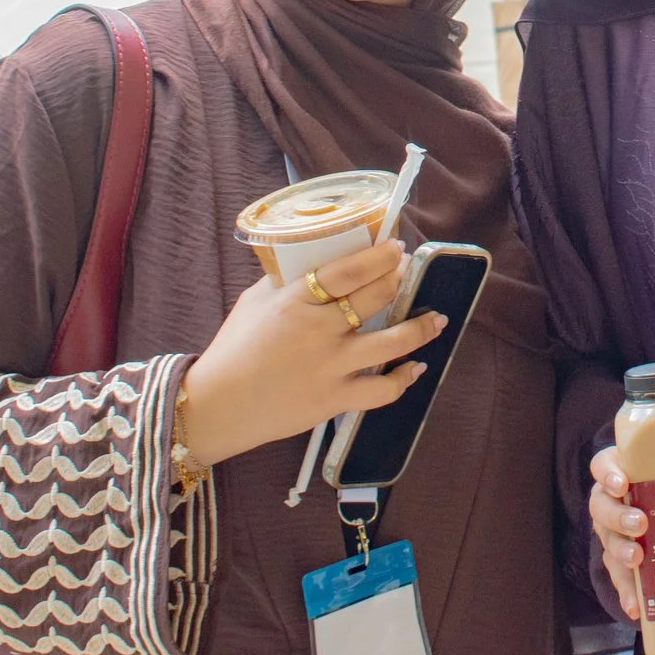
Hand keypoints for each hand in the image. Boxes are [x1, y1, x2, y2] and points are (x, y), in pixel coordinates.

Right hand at [176, 239, 444, 467]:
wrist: (217, 407)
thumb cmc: (232, 350)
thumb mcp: (253, 303)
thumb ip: (284, 283)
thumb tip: (312, 262)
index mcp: (295, 301)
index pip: (348, 270)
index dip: (379, 256)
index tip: (396, 247)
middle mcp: (319, 331)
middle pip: (376, 297)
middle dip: (400, 279)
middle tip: (410, 272)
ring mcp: (331, 367)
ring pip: (392, 342)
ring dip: (421, 328)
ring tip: (437, 319)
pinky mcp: (335, 399)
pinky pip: (382, 391)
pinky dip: (404, 379)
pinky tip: (415, 367)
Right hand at [588, 446, 654, 621]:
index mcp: (626, 472)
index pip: (603, 466)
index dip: (607, 474)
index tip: (622, 484)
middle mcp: (612, 502)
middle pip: (601, 507)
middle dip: (618, 517)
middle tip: (641, 525)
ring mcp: (614, 535)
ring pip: (608, 543)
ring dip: (621, 553)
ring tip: (638, 561)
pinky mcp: (621, 565)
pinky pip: (620, 579)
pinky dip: (628, 593)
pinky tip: (636, 607)